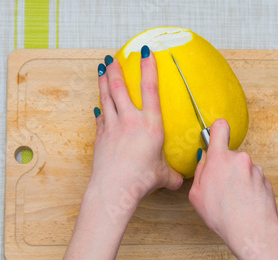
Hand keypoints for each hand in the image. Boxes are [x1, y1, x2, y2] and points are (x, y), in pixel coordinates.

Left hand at [90, 47, 182, 206]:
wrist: (114, 189)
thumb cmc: (141, 180)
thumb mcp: (163, 176)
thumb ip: (171, 175)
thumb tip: (179, 181)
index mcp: (150, 125)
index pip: (150, 89)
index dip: (148, 68)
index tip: (145, 52)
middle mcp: (130, 121)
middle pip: (120, 88)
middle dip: (116, 70)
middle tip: (112, 58)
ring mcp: (112, 127)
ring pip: (106, 98)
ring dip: (103, 82)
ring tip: (102, 69)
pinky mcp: (101, 137)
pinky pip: (100, 118)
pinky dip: (100, 109)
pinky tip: (98, 106)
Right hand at [189, 119, 277, 254]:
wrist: (252, 231)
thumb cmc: (222, 215)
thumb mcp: (196, 195)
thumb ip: (200, 172)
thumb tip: (205, 161)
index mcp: (220, 158)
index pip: (220, 127)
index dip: (217, 130)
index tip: (216, 136)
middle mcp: (240, 159)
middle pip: (230, 156)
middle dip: (226, 168)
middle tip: (220, 188)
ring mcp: (255, 170)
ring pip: (243, 170)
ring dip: (238, 180)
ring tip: (233, 202)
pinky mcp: (266, 181)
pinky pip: (253, 181)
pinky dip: (249, 190)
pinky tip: (244, 205)